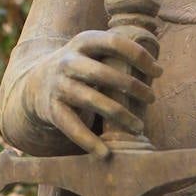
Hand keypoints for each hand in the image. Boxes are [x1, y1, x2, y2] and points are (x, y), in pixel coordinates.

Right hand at [25, 29, 160, 157]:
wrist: (36, 83)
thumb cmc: (81, 67)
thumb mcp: (93, 51)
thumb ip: (118, 54)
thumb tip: (157, 69)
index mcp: (83, 42)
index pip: (114, 42)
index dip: (139, 56)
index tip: (159, 71)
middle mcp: (68, 61)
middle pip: (103, 73)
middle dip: (132, 86)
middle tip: (153, 98)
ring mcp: (58, 86)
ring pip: (91, 100)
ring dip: (119, 115)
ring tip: (139, 126)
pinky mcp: (52, 109)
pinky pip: (72, 126)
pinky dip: (88, 141)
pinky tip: (105, 153)